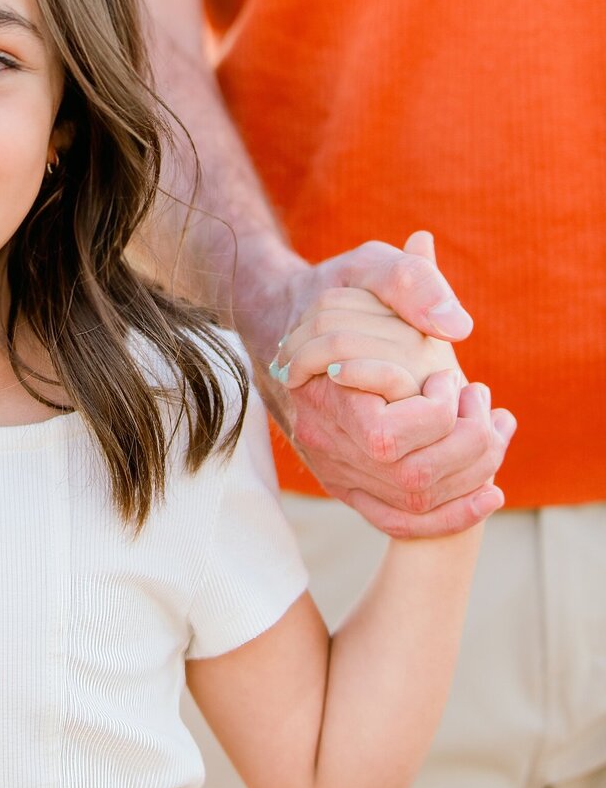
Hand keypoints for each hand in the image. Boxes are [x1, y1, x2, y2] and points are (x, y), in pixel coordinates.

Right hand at [251, 232, 515, 537]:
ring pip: (414, 503)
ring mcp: (334, 466)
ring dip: (473, 471)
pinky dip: (453, 515)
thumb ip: (410, 282)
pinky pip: (399, 522)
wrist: (296, 319)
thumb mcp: (368, 266)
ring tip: (488, 421)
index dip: (434, 413)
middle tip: (477, 396)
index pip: (383, 437)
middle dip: (468, 444)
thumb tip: (456, 326)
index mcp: (321, 390)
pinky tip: (490, 491)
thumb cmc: (339, 290)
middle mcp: (322, 439)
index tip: (449, 376)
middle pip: (410, 480)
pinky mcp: (350, 482)